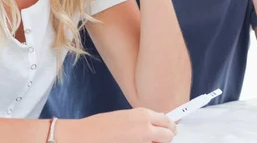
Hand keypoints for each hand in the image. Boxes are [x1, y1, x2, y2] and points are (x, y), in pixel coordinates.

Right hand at [57, 108, 176, 142]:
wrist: (86, 137)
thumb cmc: (101, 126)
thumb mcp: (126, 116)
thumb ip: (142, 120)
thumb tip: (155, 125)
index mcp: (143, 115)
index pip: (168, 121)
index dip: (170, 126)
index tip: (171, 128)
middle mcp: (146, 128)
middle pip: (169, 136)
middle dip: (166, 137)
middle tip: (159, 139)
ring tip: (139, 141)